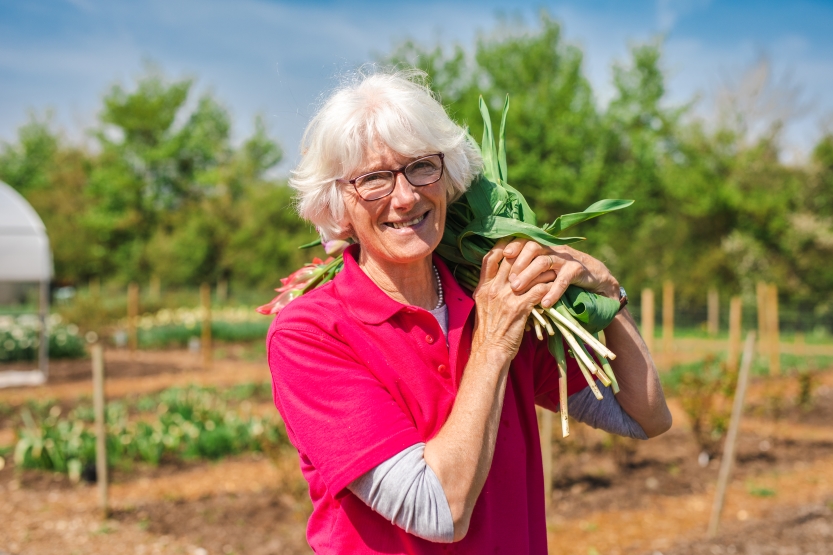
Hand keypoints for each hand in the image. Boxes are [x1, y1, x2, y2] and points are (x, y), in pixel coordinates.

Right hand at [471, 240, 552, 359]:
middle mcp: (493, 289)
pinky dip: (548, 287)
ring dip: (542, 269)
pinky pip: (538, 290)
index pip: (491, 257)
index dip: (503, 246)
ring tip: (552, 268)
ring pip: (528, 272)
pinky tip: (554, 287)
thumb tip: (498, 279)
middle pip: (511, 260)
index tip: (514, 242)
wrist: (489, 352)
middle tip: (540, 250)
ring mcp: (506, 297)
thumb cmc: (487, 332)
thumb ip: (489, 290)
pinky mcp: (519, 308)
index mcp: (483, 287)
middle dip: (527, 253)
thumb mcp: (482, 306)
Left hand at [502, 239, 619, 307]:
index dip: (514, 245)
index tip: (503, 255)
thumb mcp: (546, 267)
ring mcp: (566, 258)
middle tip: (508, 280)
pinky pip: (563, 280)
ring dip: (529, 276)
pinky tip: (544, 303)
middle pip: (533, 248)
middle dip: (518, 263)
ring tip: (518, 290)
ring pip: (544, 262)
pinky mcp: (577, 270)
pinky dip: (553, 292)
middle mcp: (554, 248)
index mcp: (544, 245)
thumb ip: (529, 265)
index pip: (526, 240)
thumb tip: (504, 273)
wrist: (596, 277)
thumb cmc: (563, 273)